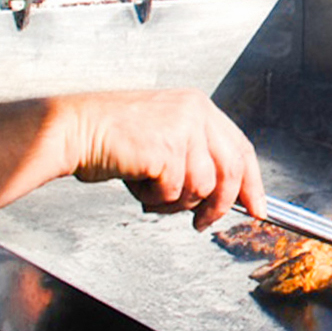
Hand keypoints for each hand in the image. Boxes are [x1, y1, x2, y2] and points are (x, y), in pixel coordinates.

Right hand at [64, 89, 265, 229]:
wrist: (74, 128)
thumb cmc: (112, 138)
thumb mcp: (165, 138)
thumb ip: (196, 158)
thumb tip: (224, 195)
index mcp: (199, 107)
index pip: (241, 148)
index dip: (253, 183)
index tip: (258, 208)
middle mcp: (196, 112)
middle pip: (232, 171)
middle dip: (221, 205)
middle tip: (202, 223)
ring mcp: (183, 128)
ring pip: (202, 187)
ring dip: (176, 202)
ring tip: (151, 191)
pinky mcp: (166, 148)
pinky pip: (174, 192)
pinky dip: (155, 198)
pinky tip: (138, 183)